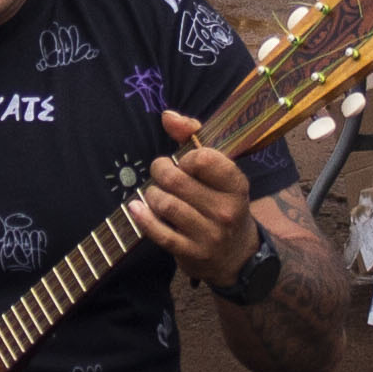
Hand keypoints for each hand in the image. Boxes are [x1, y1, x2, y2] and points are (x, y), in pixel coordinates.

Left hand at [132, 110, 259, 284]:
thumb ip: (194, 138)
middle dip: (160, 170)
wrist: (235, 255)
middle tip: (161, 172)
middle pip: (177, 180)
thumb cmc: (221, 202)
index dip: (186, 156)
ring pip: (165, 204)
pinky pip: (158, 232)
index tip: (185, 162)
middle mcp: (225, 210)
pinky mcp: (191, 253)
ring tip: (156, 193)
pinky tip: (136, 208)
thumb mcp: (219, 171)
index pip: (204, 159)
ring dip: (152, 194)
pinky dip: (143, 217)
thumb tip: (168, 116)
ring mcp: (209, 235)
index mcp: (236, 185)